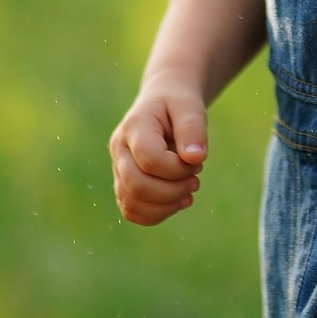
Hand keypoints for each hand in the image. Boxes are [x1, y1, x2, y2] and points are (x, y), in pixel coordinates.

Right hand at [112, 79, 210, 225]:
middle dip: (174, 190)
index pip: (149, 159)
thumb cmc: (178, 104)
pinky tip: (177, 201)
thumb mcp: (190, 107)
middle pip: (137, 186)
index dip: (178, 168)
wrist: (164, 103)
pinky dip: (157, 214)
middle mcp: (119, 150)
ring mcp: (118, 169)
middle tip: (196, 179)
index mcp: (134, 127)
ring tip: (188, 191)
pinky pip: (132, 211)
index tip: (198, 161)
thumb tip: (196, 158)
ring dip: (167, 205)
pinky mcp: (124, 184)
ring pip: (132, 204)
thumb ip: (192, 129)